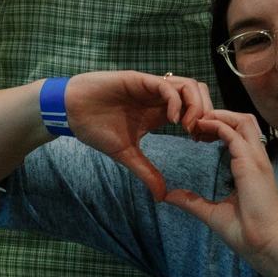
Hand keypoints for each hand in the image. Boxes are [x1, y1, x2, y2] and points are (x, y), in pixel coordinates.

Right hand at [59, 71, 215, 200]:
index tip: (202, 142)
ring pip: (188, 85)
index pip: (195, 109)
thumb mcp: (126, 154)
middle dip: (207, 112)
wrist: (70, 113)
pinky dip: (175, 101)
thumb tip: (161, 197)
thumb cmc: (95, 129)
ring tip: (188, 127)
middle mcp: (159, 97)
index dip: (205, 123)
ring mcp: (150, 86)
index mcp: (160, 111)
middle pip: (199, 93)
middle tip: (199, 135)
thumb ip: (146, 172)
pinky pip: (165, 84)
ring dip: (195, 105)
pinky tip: (172, 120)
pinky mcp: (138, 79)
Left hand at [162, 109, 277, 276]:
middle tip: (194, 123)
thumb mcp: (213, 213)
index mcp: (251, 168)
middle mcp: (256, 160)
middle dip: (219, 114)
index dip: (218, 127)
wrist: (266, 246)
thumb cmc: (247, 233)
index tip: (196, 134)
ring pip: (243, 120)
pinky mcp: (251, 164)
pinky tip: (200, 127)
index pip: (240, 134)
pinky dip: (217, 125)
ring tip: (197, 121)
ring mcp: (256, 160)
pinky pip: (234, 133)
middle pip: (244, 120)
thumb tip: (169, 196)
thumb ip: (192, 202)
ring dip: (219, 115)